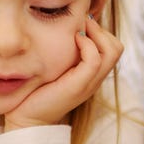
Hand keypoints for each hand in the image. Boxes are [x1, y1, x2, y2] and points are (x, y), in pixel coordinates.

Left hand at [3, 15, 122, 130]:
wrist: (26, 118)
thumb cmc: (35, 91)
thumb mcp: (53, 67)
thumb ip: (64, 53)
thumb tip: (67, 27)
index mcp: (92, 75)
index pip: (113, 47)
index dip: (101, 31)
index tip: (80, 25)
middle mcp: (95, 79)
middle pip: (117, 47)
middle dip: (101, 30)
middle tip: (81, 24)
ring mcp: (89, 83)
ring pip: (112, 51)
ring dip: (96, 33)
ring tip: (78, 31)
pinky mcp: (78, 86)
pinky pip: (95, 60)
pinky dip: (87, 44)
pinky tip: (74, 40)